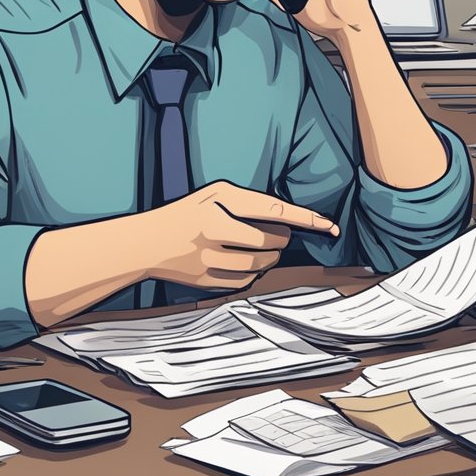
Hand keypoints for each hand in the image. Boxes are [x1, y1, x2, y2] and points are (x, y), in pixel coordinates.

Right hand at [137, 181, 338, 289]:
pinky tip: (242, 263)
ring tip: (264, 250)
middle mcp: (213, 229)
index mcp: (217, 202)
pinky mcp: (206, 280)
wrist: (147, 242)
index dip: (304, 218)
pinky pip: (245, 281)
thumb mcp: (214, 194)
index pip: (272, 210)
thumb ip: (248, 203)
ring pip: (260, 264)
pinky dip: (252, 274)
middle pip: (270, 241)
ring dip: (270, 258)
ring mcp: (208, 258)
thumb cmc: (188, 213)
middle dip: (280, 239)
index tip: (328, 225)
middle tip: (277, 236)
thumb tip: (287, 222)